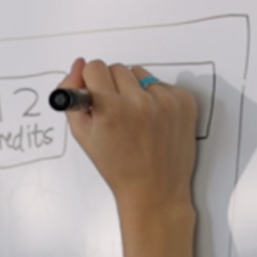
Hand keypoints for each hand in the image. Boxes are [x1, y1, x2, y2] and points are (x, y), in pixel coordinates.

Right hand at [57, 58, 197, 216]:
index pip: (94, 67)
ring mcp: (165, 101)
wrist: (155, 191)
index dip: (92, 82)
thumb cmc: (119, 168)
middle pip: (117, 68)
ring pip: (140, 74)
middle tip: (117, 115)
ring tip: (137, 120)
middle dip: (113, 86)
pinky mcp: (184, 102)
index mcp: (110, 110)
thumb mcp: (84, 136)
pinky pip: (162, 85)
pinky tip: (154, 122)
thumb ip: (72, 97)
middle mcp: (138, 102)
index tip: (97, 96)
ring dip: (135, 90)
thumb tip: (78, 65)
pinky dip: (156, 99)